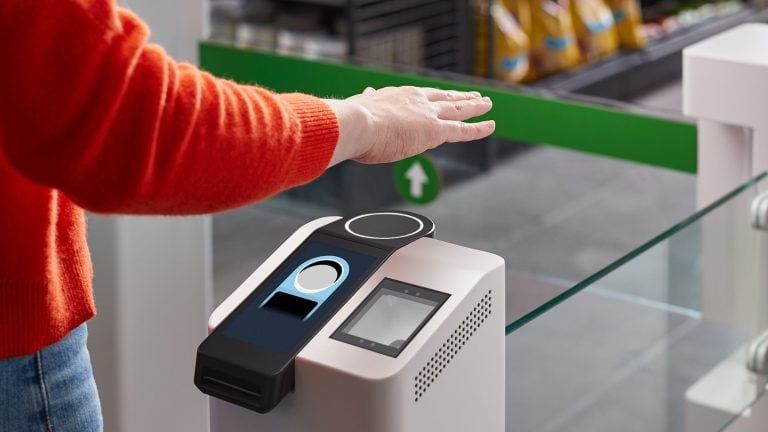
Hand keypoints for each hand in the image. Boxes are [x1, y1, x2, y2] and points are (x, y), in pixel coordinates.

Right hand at [324, 86, 494, 166]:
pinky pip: (463, 129)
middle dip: (459, 96)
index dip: (431, 98)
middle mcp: (416, 101)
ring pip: (458, 109)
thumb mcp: (360, 109)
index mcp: (397, 96)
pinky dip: (479, 128)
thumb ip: (367, 102)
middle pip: (444, 97)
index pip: (420, 97)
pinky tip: (491, 125)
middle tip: (473, 95)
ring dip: (475, 106)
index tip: (437, 96)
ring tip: (487, 104)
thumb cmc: (352, 123)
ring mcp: (428, 115)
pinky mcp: (435, 131)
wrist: (356, 125)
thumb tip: (364, 94)